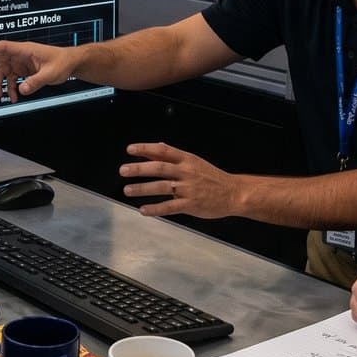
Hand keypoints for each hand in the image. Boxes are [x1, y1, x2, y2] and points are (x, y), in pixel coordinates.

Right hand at [0, 40, 75, 100]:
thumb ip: (36, 82)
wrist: (71, 63)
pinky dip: (11, 89)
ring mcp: (21, 63)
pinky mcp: (24, 70)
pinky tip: (13, 97)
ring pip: (3, 71)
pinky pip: (12, 79)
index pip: (2, 47)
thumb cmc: (62, 62)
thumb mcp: (50, 73)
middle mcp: (20, 55)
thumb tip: (22, 89)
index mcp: (25, 50)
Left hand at [118, 142, 239, 218]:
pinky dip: (155, 209)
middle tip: (123, 170)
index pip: (163, 150)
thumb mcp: (194, 162)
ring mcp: (189, 189)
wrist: (234, 193)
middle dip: (139, 169)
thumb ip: (175, 156)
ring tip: (127, 190)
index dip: (146, 148)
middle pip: (159, 168)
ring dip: (142, 188)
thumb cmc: (212, 177)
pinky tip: (143, 210)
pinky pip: (169, 207)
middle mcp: (186, 172)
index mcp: (187, 160)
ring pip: (161, 187)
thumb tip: (156, 147)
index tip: (130, 149)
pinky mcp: (191, 205)